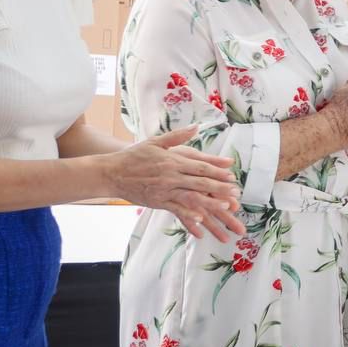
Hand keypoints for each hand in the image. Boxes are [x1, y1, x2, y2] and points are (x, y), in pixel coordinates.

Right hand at [107, 126, 244, 241]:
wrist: (112, 172)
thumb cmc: (135, 156)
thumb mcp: (156, 141)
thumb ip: (178, 136)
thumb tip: (196, 127)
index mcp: (173, 160)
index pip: (201, 166)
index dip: (218, 171)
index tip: (232, 176)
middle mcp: (171, 175)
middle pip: (200, 182)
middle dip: (220, 188)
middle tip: (236, 193)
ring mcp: (164, 189)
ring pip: (191, 196)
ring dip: (210, 202)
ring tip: (225, 207)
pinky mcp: (157, 202)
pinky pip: (175, 209)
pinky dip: (188, 214)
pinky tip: (200, 219)